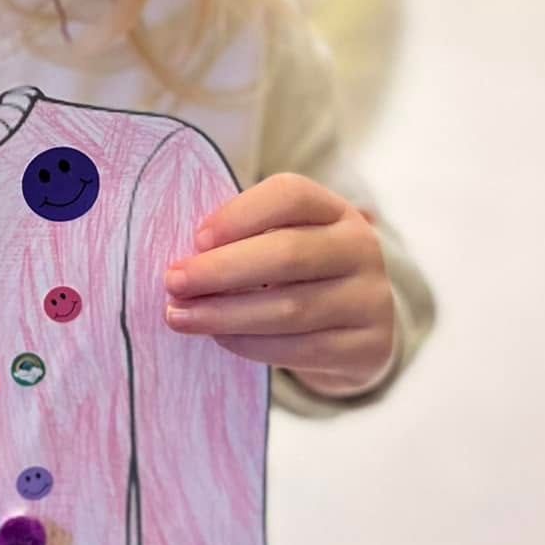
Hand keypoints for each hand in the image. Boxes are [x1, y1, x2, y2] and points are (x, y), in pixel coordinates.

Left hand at [165, 174, 396, 398]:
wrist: (356, 331)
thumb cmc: (299, 276)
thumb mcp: (283, 242)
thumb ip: (245, 240)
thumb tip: (184, 258)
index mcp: (335, 211)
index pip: (292, 195)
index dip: (240, 214)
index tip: (196, 238)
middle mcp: (361, 248)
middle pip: (289, 254)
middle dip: (222, 269)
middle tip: (174, 282)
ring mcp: (370, 299)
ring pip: (291, 307)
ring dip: (225, 313)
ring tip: (180, 316)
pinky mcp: (368, 347)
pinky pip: (301, 349)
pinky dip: (251, 344)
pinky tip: (218, 338)